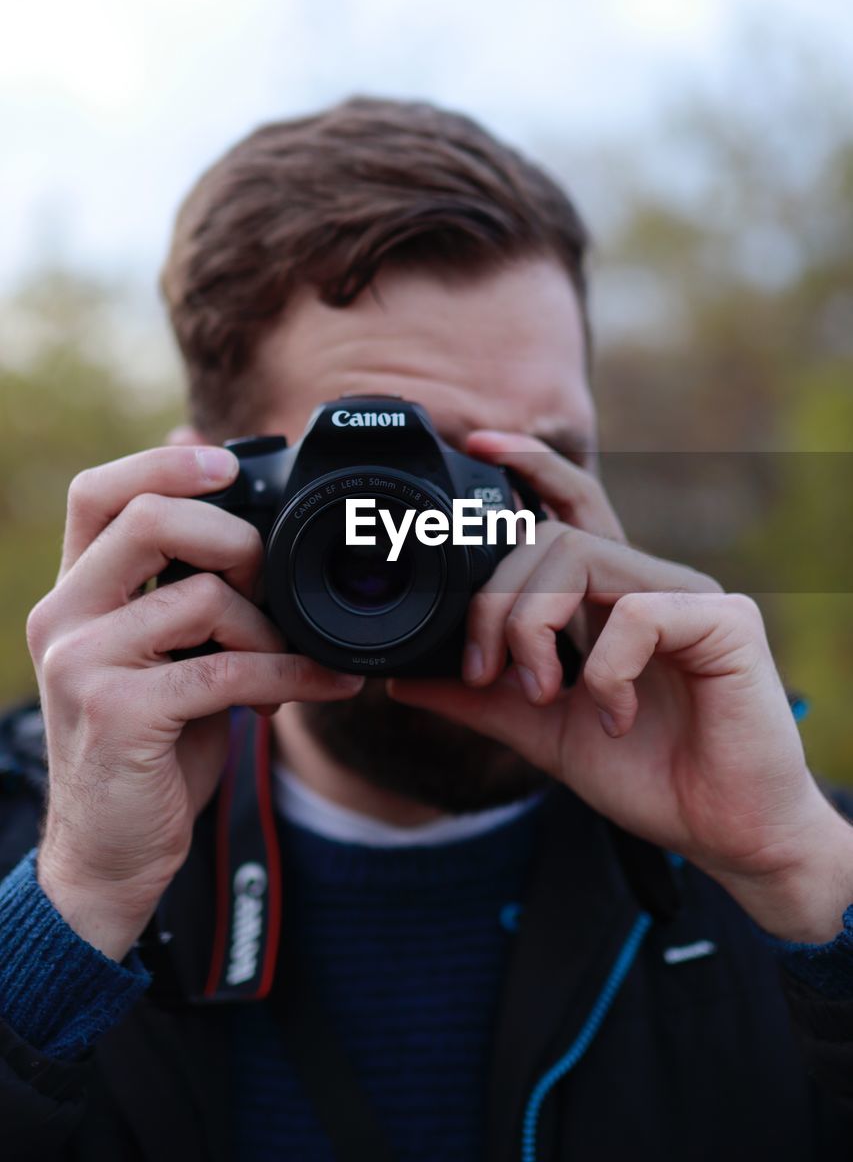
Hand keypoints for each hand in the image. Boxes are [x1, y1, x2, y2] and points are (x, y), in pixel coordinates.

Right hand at [27, 446, 363, 960]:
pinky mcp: (116, 712)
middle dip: (234, 537)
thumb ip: (184, 596)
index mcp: (75, 594)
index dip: (162, 462)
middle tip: (271, 583)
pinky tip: (320, 685)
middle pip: (145, 518)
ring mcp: (81, 662)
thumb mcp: (163, 660)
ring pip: (199, 595)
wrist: (110, 856)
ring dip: (268, 627)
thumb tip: (238, 523)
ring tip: (287, 662)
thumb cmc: (151, 751)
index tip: (228, 466)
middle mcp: (63, 616)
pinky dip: (288, 673)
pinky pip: (224, 668)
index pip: (97, 492)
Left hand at [389, 431, 852, 941]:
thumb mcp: (543, 733)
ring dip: (532, 625)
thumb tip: (405, 681)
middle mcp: (649, 584)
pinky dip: (603, 671)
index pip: (568, 510)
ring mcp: (690, 596)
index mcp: (610, 600)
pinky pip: (636, 614)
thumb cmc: (650, 775)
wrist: (728, 834)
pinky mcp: (724, 622)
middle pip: (550, 537)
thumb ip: (482, 699)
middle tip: (483, 670)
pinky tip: (613, 718)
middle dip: (494, 601)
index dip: (527, 468)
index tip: (475, 444)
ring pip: (581, 556)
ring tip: (538, 692)